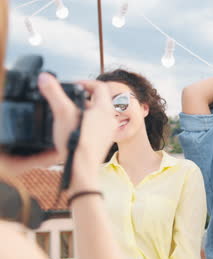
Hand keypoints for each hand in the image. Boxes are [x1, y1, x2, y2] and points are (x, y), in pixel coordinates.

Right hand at [0, 73, 116, 187]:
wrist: (82, 169)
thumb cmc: (76, 142)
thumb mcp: (62, 113)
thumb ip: (54, 93)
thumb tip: (45, 77)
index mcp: (105, 109)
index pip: (100, 87)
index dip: (86, 82)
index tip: (73, 84)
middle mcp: (110, 120)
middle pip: (99, 101)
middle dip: (82, 98)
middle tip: (68, 100)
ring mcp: (108, 132)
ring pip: (97, 115)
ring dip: (83, 112)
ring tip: (68, 116)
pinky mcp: (103, 143)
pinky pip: (96, 128)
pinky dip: (85, 125)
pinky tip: (73, 130)